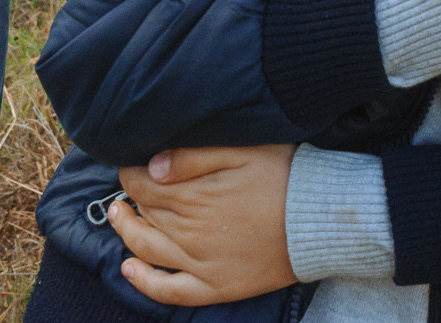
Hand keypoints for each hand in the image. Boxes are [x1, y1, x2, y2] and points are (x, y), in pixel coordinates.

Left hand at [108, 144, 296, 305]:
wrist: (321, 221)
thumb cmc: (286, 177)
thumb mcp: (244, 150)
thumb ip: (194, 156)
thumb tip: (151, 166)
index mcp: (193, 196)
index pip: (143, 184)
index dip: (130, 173)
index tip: (131, 164)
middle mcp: (189, 233)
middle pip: (144, 213)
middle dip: (130, 198)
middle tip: (127, 186)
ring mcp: (200, 264)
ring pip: (146, 249)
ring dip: (126, 232)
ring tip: (119, 217)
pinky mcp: (215, 287)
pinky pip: (169, 291)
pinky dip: (143, 283)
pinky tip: (129, 269)